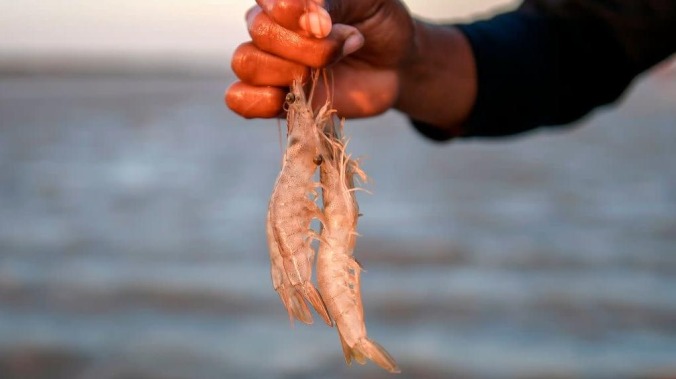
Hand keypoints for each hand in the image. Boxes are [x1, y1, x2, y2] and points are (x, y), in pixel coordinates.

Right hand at [225, 0, 476, 134]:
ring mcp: (271, 63)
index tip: (326, 24)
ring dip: (285, 72)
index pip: (268, 0)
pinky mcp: (276, 98)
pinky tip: (287, 98)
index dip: (293, 14)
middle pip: (259, 32)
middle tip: (341, 49)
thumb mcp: (366, 0)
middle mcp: (272, 27)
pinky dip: (258, 102)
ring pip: (245, 62)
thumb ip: (334, 1)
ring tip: (317, 74)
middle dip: (304, 47)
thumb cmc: (378, 23)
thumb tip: (311, 21)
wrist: (395, 64)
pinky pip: (240, 99)